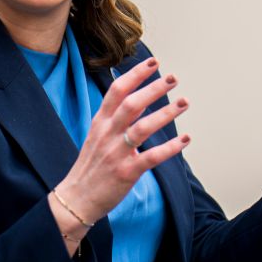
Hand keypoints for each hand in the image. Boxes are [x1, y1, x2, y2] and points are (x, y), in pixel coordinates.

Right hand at [52, 60, 189, 238]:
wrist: (76, 198)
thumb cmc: (91, 166)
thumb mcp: (96, 136)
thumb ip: (114, 119)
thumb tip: (137, 99)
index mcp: (100, 123)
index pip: (116, 91)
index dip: (135, 75)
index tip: (153, 63)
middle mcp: (107, 135)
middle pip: (131, 104)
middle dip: (153, 89)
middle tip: (173, 78)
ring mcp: (116, 154)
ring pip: (142, 128)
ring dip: (165, 113)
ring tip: (184, 102)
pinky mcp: (126, 173)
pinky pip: (151, 157)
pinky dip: (170, 148)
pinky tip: (186, 139)